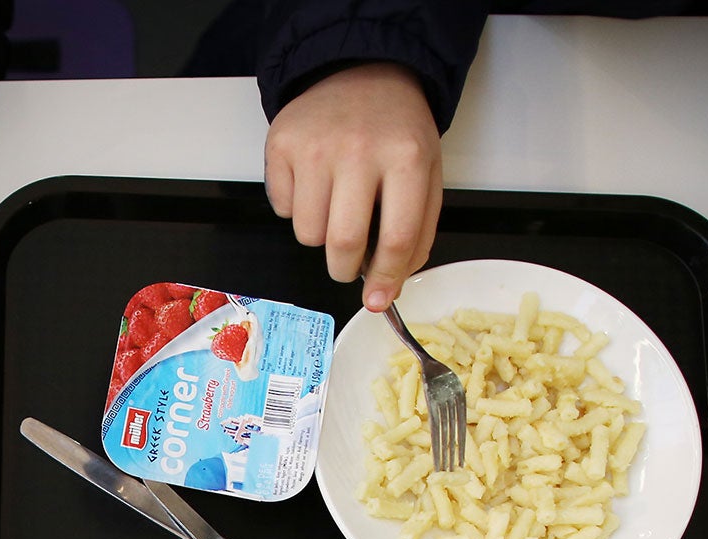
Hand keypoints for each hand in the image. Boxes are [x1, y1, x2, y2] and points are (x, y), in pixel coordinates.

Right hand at [265, 63, 441, 310]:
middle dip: (344, 268)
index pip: (396, 238)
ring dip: (320, 234)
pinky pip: (281, 208)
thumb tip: (383, 292)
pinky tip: (313, 181)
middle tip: (347, 263)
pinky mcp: (281, 144)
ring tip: (334, 205)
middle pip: (343, 244)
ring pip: (307, 234)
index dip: (385, 278)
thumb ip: (414, 235)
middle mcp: (359, 150)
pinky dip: (296, 208)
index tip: (377, 298)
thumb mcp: (426, 173)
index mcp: (406, 157)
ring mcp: (315, 146)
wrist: (362, 70)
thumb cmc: (396, 132)